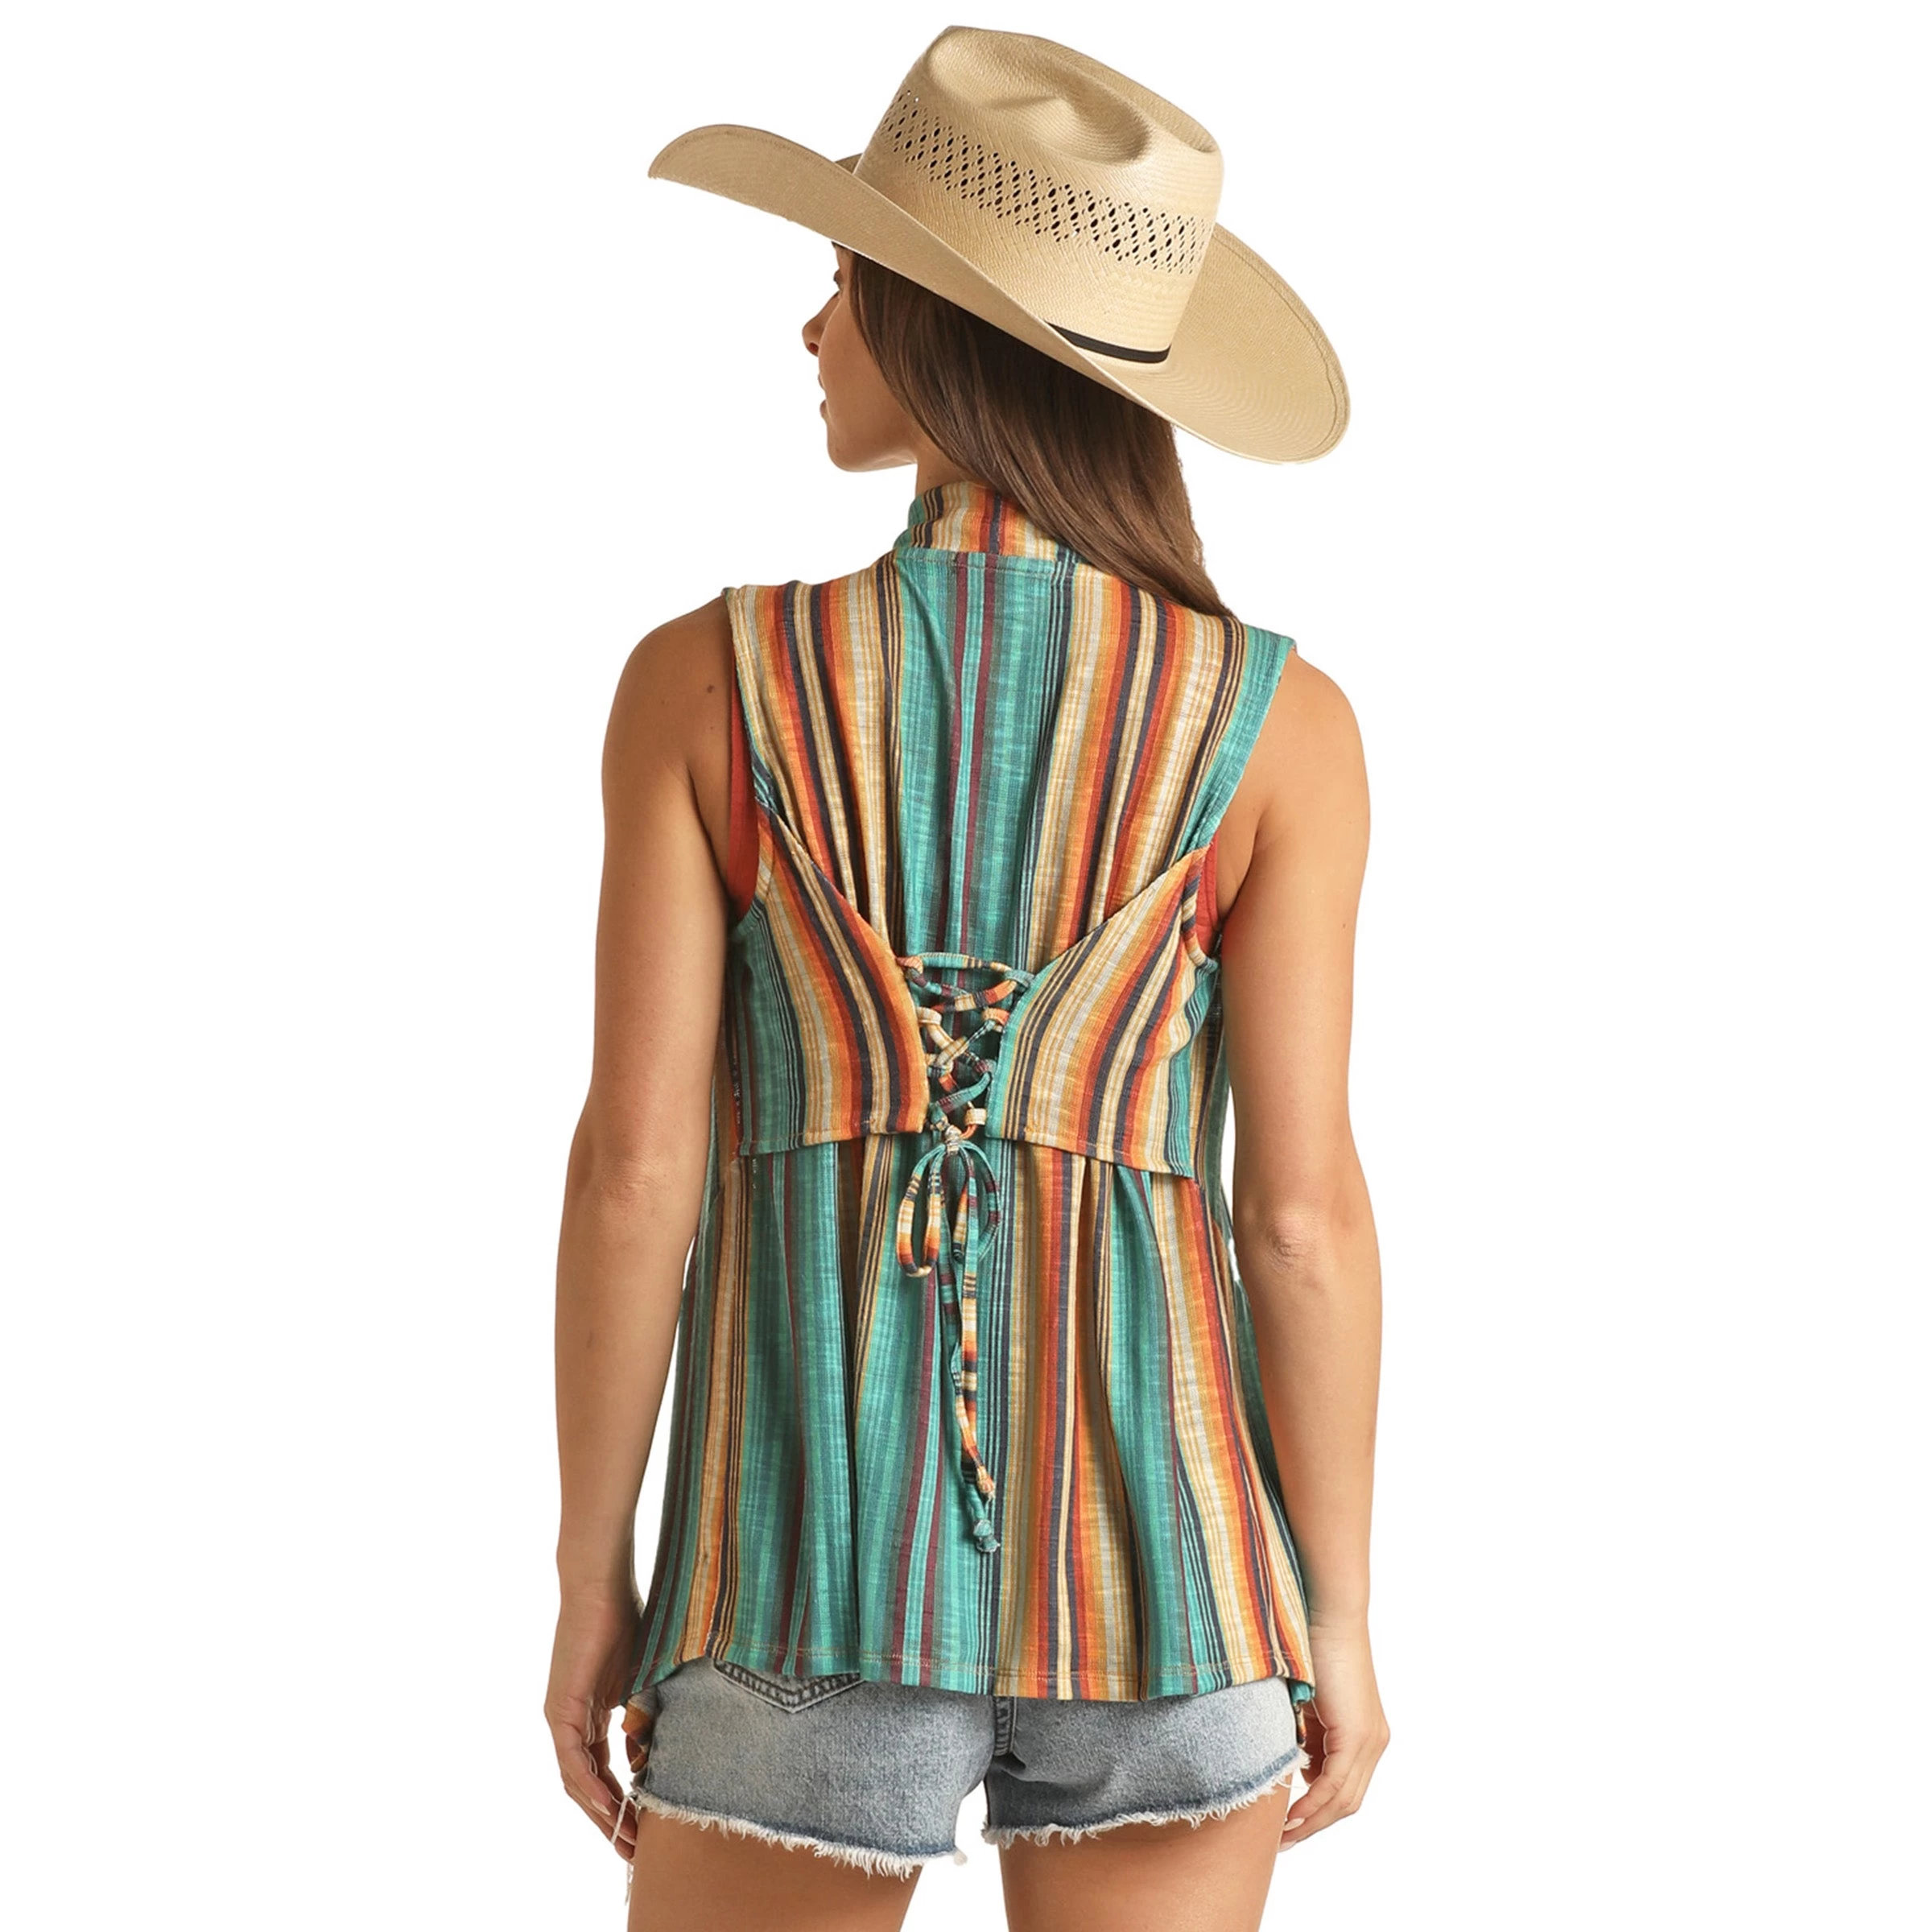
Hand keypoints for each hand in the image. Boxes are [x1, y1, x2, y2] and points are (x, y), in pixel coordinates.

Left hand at [545, 1587, 647, 1860]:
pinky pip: (574, 1761)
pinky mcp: (560, 1710)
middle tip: (634, 1851)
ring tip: (626, 1841)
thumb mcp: (644, 1678)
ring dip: (601, 1814)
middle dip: (610, 1821)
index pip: (602, 1772)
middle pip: (586, 1786)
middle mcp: (569, 1723)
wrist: (603, 1585)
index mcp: (589, 1715)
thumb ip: (645, 1714)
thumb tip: (658, 1750)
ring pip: (577, 1781)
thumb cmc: (628, 1618)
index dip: (622, 1802)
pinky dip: (591, 1787)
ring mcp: (562, 1718)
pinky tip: (611, 1807)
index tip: (644, 1828)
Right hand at [1280, 1617, 1389, 1849]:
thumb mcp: (1308, 1704)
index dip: (1317, 1812)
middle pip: (1347, 1802)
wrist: (1328, 1613)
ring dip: (1311, 1821)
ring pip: (1343, 1799)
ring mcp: (1370, 1740)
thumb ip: (1308, 1734)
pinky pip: (1335, 1784)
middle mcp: (1374, 1742)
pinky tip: (1290, 1814)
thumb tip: (1296, 1766)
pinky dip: (1312, 1803)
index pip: (1344, 1789)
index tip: (1288, 1826)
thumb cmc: (1312, 1646)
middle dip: (1314, 1826)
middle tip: (1283, 1841)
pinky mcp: (1358, 1734)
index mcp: (1364, 1735)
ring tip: (1281, 1836)